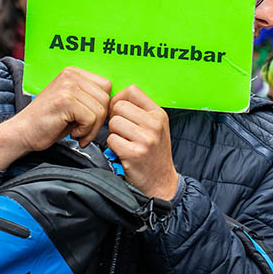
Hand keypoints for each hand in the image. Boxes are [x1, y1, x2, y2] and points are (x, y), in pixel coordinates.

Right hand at [0, 67, 110, 170]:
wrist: (22, 133)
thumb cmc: (50, 122)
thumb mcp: (74, 104)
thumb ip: (91, 97)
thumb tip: (118, 102)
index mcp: (74, 72)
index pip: (107, 86)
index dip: (103, 107)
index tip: (90, 120)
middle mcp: (71, 74)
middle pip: (106, 98)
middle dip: (100, 120)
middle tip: (84, 131)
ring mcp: (68, 86)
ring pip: (101, 109)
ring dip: (92, 128)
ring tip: (78, 133)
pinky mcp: (65, 100)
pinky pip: (91, 118)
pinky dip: (85, 131)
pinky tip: (72, 133)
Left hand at [106, 85, 178, 200]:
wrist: (161, 182)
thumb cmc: (154, 153)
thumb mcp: (156, 127)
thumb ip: (140, 111)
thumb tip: (115, 98)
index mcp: (159, 114)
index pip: (132, 91)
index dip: (119, 98)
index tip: (117, 110)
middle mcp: (154, 124)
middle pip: (119, 106)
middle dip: (114, 118)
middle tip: (120, 130)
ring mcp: (145, 139)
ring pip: (113, 122)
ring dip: (113, 133)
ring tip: (124, 141)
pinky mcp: (134, 153)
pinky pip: (111, 140)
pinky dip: (112, 146)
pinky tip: (122, 151)